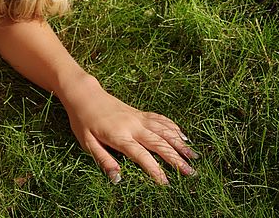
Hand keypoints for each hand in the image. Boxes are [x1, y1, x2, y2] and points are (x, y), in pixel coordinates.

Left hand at [64, 84, 198, 184]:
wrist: (85, 95)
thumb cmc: (83, 122)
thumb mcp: (87, 144)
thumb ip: (104, 160)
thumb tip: (117, 178)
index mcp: (119, 136)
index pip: (141, 156)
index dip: (154, 170)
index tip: (167, 183)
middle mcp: (133, 126)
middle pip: (159, 143)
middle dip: (176, 158)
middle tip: (191, 172)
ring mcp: (138, 118)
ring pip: (164, 130)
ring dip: (180, 143)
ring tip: (194, 155)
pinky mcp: (140, 113)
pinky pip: (160, 119)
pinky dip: (173, 127)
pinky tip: (183, 135)